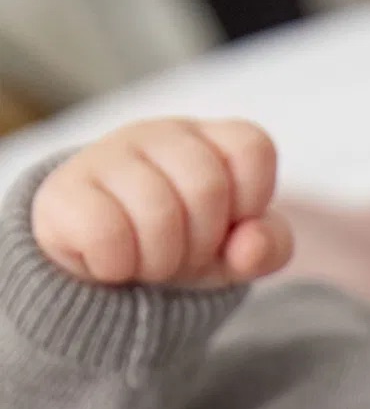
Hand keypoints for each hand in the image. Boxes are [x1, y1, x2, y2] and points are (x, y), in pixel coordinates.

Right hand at [32, 118, 292, 288]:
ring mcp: (106, 155)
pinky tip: (111, 262)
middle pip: (206, 186)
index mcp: (207, 141)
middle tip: (180, 251)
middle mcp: (157, 135)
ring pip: (157, 213)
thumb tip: (248, 244)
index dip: (250, 201)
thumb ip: (267, 246)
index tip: (226, 226)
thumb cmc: (181, 248)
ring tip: (146, 260)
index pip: (253, 148)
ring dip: (160, 261)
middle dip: (202, 241)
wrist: (103, 272)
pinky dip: (118, 267)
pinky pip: (108, 235)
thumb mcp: (235, 254)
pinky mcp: (63, 192)